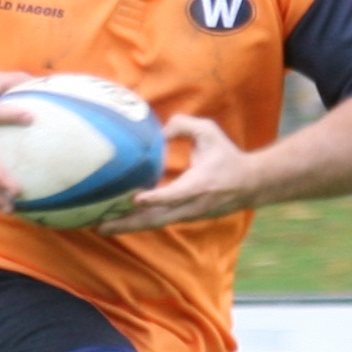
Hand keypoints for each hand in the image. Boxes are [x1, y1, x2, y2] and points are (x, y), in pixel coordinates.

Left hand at [96, 115, 260, 233]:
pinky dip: (138, 222)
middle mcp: (191, 205)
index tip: (137, 199)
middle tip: (101, 225)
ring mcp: (187, 214)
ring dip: (128, 226)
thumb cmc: (226, 155)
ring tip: (102, 227)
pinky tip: (118, 222)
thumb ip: (185, 125)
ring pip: (154, 223)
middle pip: (156, 218)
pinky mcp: (184, 217)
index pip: (176, 194)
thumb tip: (160, 130)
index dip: (157, 198)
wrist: (250, 184)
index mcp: (199, 185)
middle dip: (128, 223)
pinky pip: (158, 221)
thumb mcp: (210, 132)